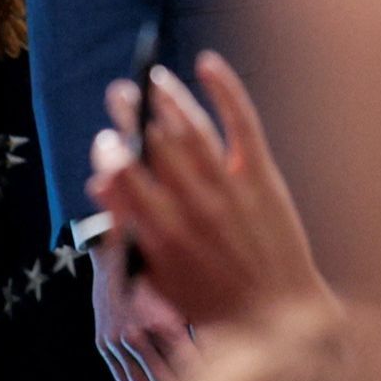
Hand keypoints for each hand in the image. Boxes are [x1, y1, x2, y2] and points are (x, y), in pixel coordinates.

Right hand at [89, 54, 336, 331]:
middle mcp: (193, 207)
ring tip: (153, 79)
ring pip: (191, 128)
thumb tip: (100, 185)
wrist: (280, 315)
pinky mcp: (261, 178)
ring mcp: (229, 190)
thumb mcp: (158, 277)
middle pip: (156, 145)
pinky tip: (207, 65)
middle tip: (120, 93)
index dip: (110, 153)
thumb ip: (128, 231)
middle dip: (133, 113)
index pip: (125, 178)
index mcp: (162, 234)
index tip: (105, 140)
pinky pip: (241, 122)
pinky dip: (224, 90)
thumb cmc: (212, 302)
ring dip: (169, 97)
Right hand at [90, 238, 204, 380]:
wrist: (115, 254)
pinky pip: (123, 379)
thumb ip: (199, 327)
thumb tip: (223, 358)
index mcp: (163, 323)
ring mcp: (117, 341)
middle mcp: (138, 334)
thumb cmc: (159, 272)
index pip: (190, 368)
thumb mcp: (182, 295)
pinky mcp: (104, 343)